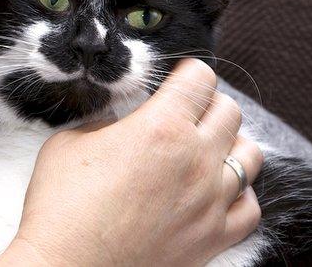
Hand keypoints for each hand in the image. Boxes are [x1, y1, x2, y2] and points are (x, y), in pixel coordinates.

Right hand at [0, 59, 263, 266]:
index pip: (200, 78)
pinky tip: (215, 192)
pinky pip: (251, 207)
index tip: (176, 79)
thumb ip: (105, 123)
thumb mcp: (69, 142)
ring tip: (205, 150)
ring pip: (250, 156)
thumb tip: (121, 124)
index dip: (187, 72)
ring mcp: (210, 201)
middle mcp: (196, 159)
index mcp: (161, 126)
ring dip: (229, 145)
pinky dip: (238, 194)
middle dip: (208, 104)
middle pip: (230, 111)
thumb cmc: (60, 206)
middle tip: (186, 112)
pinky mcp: (213, 238)